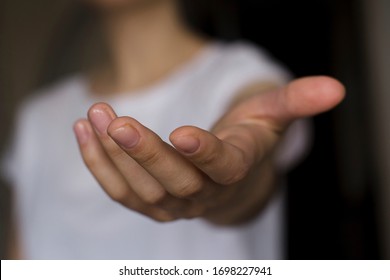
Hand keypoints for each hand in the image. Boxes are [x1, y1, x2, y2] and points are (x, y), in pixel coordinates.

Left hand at [73, 76, 344, 223]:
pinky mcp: (146, 202)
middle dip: (146, 153)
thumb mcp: (269, 116)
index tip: (184, 133)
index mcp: (234, 171)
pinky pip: (119, 190)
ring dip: (114, 154)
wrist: (223, 173)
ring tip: (97, 114)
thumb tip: (335, 89)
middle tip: (118, 120)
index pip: (223, 168)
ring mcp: (172, 203)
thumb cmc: (246, 140)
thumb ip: (294, 101)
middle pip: (174, 183)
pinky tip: (85, 129)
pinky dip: (98, 163)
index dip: (206, 154)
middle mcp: (203, 193)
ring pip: (140, 189)